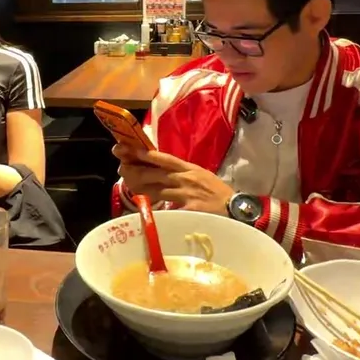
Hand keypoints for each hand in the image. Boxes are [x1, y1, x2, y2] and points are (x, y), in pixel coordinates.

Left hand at [114, 144, 234, 215]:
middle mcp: (186, 178)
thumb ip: (184, 175)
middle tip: (122, 168)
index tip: (130, 149)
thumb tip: (164, 175)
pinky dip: (157, 210)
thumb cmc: (219, 194)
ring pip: (157, 190)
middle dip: (137, 170)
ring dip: (141, 188)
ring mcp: (187, 194)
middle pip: (156, 173)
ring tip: (128, 185)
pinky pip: (167, 209)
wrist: (237, 210)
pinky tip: (145, 210)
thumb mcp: (202, 177)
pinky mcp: (188, 209)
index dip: (147, 153)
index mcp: (190, 169)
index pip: (165, 158)